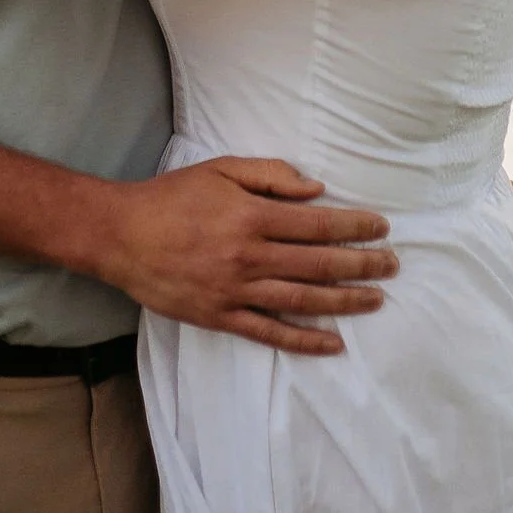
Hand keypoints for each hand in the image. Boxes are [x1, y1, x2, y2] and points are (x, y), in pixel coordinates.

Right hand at [88, 156, 398, 355]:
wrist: (119, 235)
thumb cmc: (172, 197)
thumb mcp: (221, 170)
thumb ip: (270, 176)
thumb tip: (317, 190)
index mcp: (251, 217)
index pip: (318, 224)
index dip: (355, 227)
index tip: (382, 229)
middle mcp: (249, 256)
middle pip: (318, 264)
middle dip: (361, 264)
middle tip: (392, 265)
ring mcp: (235, 291)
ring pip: (302, 301)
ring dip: (344, 302)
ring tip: (375, 299)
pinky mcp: (220, 316)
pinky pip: (269, 333)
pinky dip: (304, 341)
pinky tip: (333, 343)